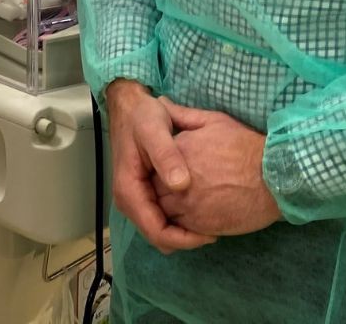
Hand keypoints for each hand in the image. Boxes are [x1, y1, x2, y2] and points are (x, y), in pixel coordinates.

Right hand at [104, 80, 215, 254]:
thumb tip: (181, 185)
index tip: (211, 234)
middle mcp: (130, 201)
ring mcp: (137, 199)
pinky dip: (180, 219)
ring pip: (161, 230)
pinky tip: (198, 208)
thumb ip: (167, 156)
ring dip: (184, 231)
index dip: (184, 239)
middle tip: (216, 229)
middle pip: (159, 236)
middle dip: (187, 238)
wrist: (129, 106)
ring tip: (210, 221)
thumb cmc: (141, 117)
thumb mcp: (154, 130)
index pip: (156, 232)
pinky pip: (162, 217)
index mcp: (129, 191)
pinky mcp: (144, 194)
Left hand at [153, 99, 280, 237]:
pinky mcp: (200, 225)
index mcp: (177, 151)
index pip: (153, 164)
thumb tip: (160, 103)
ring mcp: (187, 205)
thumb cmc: (245, 146)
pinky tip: (199, 215)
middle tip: (181, 188)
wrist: (274, 178)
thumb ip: (183, 115)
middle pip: (155, 189)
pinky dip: (184, 224)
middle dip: (163, 189)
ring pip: (165, 211)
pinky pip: (180, 229)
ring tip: (191, 202)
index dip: (160, 168)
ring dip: (172, 208)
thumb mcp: (214, 121)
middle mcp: (176, 180)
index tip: (172, 169)